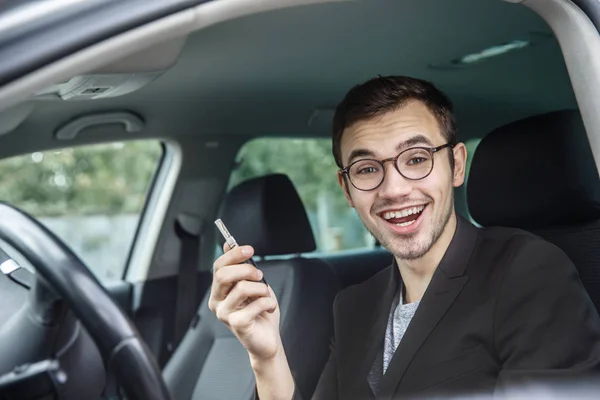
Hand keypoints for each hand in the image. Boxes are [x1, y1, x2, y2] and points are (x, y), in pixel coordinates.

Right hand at [208, 243, 281, 361]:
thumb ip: (241, 266)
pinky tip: (269, 308)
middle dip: (246, 269)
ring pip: (242, 288)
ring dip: (261, 288)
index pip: (218, 267)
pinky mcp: (237, 324)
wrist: (268, 339)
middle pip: (223, 275)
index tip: (249, 249)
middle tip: (260, 275)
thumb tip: (229, 244)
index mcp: (219, 291)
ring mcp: (225, 314)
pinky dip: (268, 302)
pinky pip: (255, 304)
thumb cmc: (259, 312)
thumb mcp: (252, 283)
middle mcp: (217, 302)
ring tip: (265, 295)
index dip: (234, 255)